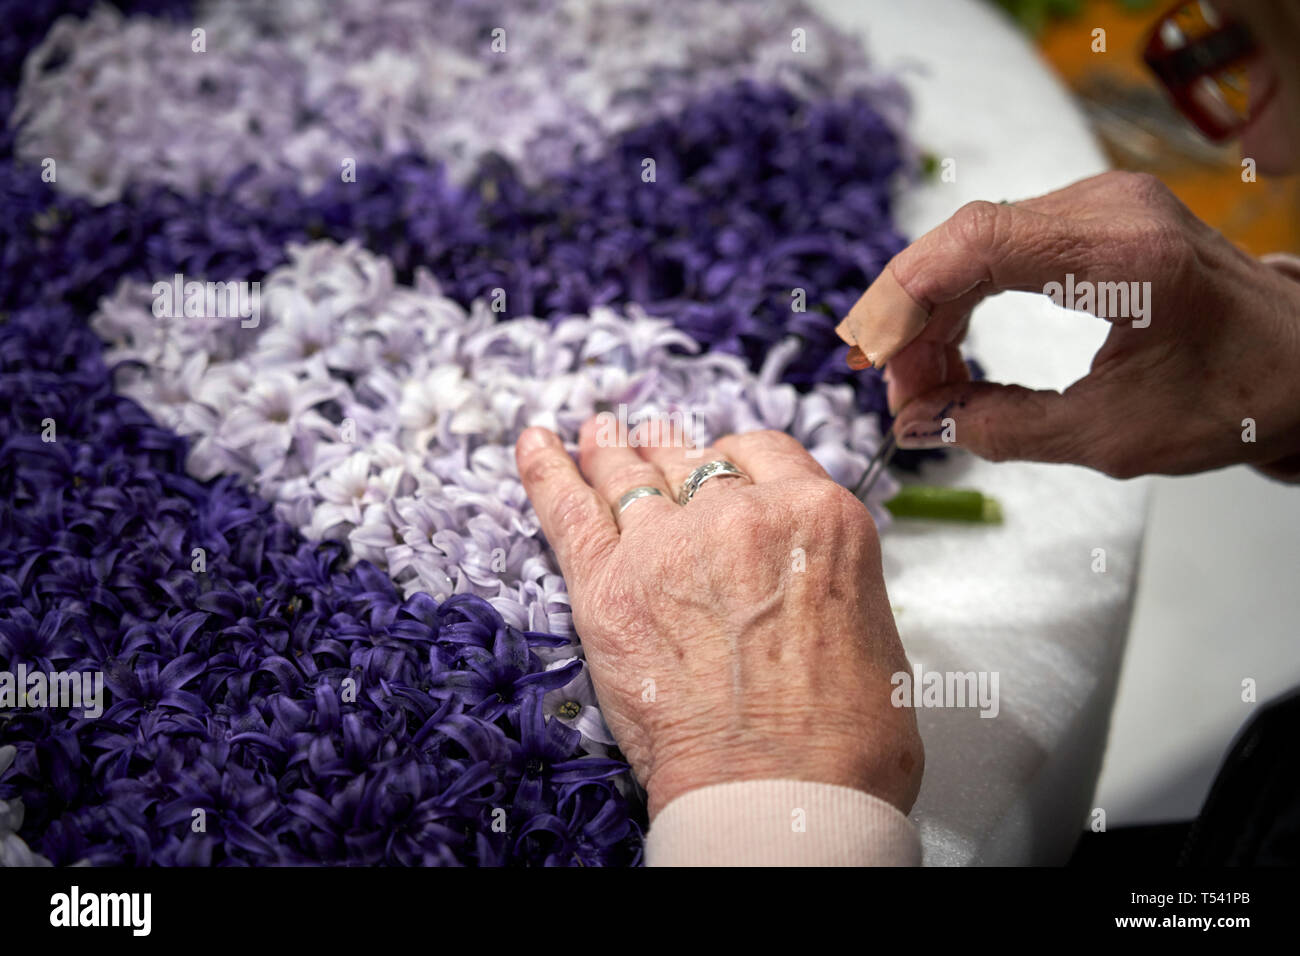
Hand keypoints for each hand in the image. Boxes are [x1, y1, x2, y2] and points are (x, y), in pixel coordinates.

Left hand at [514, 421, 922, 818]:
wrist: (783, 791)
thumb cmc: (844, 738)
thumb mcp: (872, 630)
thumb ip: (826, 579)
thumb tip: (798, 581)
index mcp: (817, 517)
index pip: (766, 453)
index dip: (740, 459)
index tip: (726, 466)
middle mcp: (741, 515)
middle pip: (695, 463)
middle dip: (675, 459)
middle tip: (657, 450)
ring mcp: (667, 545)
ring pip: (631, 477)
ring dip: (613, 453)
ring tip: (599, 434)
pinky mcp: (608, 587)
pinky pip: (568, 509)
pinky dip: (545, 472)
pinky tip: (534, 445)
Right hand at [836, 171, 1299, 479]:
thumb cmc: (1231, 398)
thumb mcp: (1111, 436)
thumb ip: (1003, 428)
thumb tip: (918, 423)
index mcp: (1123, 255)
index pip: (976, 245)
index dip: (904, 302)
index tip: (872, 362)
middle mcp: (1109, 208)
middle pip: (961, 241)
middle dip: (909, 318)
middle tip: (894, 391)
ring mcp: (1100, 203)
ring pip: (970, 242)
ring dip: (930, 313)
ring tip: (920, 383)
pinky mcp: (1092, 216)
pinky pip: (997, 245)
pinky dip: (961, 299)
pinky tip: (948, 348)